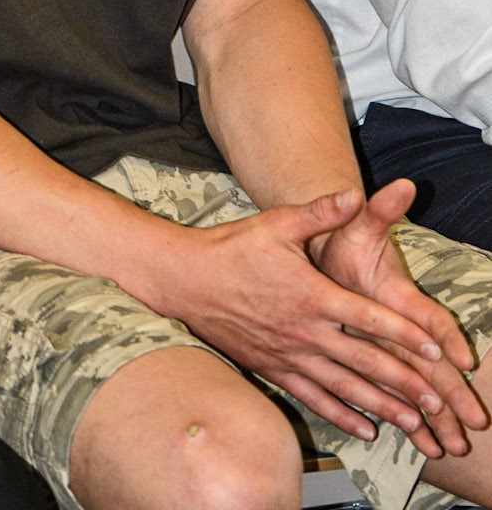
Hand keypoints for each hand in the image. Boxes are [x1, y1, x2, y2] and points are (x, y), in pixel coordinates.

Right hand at [164, 188, 481, 455]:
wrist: (185, 280)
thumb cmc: (231, 247)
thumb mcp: (276, 223)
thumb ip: (319, 212)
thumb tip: (355, 195)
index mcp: (311, 294)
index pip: (367, 318)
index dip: (403, 334)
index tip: (433, 349)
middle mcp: (304, 331)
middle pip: (364, 361)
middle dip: (404, 382)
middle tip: (437, 401)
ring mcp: (288, 355)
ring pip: (344, 387)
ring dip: (381, 406)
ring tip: (413, 423)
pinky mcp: (273, 368)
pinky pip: (313, 398)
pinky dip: (341, 415)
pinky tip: (365, 428)